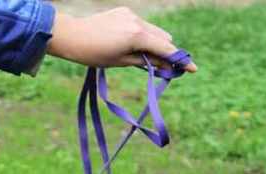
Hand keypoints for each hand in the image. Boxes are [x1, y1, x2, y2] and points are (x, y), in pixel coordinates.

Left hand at [47, 8, 196, 71]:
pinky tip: (129, 45)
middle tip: (166, 68)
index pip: (165, 49)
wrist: (72, 36)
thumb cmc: (94, 54)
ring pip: (152, 30)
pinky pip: (140, 25)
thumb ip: (145, 62)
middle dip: (166, 52)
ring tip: (144, 59)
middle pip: (162, 38)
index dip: (179, 60)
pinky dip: (142, 36)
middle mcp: (138, 21)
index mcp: (137, 36)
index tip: (192, 69)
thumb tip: (165, 66)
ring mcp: (131, 14)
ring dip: (154, 44)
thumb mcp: (121, 62)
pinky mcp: (124, 11)